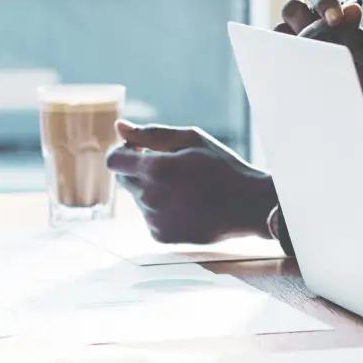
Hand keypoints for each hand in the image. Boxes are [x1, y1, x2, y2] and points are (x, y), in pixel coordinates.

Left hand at [106, 122, 275, 242]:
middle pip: (124, 181)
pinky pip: (150, 218)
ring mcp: (154, 220)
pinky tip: (187, 206)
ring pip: (139, 200)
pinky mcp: (161, 236)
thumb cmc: (222, 167)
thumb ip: (151, 133)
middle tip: (172, 169)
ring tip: (186, 190)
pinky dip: (162, 211)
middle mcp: (149, 197)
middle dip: (140, 171)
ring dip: (152, 191)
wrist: (248, 206)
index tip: (140, 150)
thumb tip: (119, 126)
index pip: (114, 160)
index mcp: (155, 169)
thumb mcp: (191, 139)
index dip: (124, 152)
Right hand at [277, 0, 362, 107]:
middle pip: (292, 8)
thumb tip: (353, 9)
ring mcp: (287, 46)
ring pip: (277, 34)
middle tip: (313, 39)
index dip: (324, 1)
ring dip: (290, 45)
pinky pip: (268, 60)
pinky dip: (278, 65)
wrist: (354, 108)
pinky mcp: (276, 67)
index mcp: (329, 15)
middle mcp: (304, 25)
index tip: (334, 19)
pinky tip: (290, 78)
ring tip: (305, 64)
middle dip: (302, 19)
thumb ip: (360, 35)